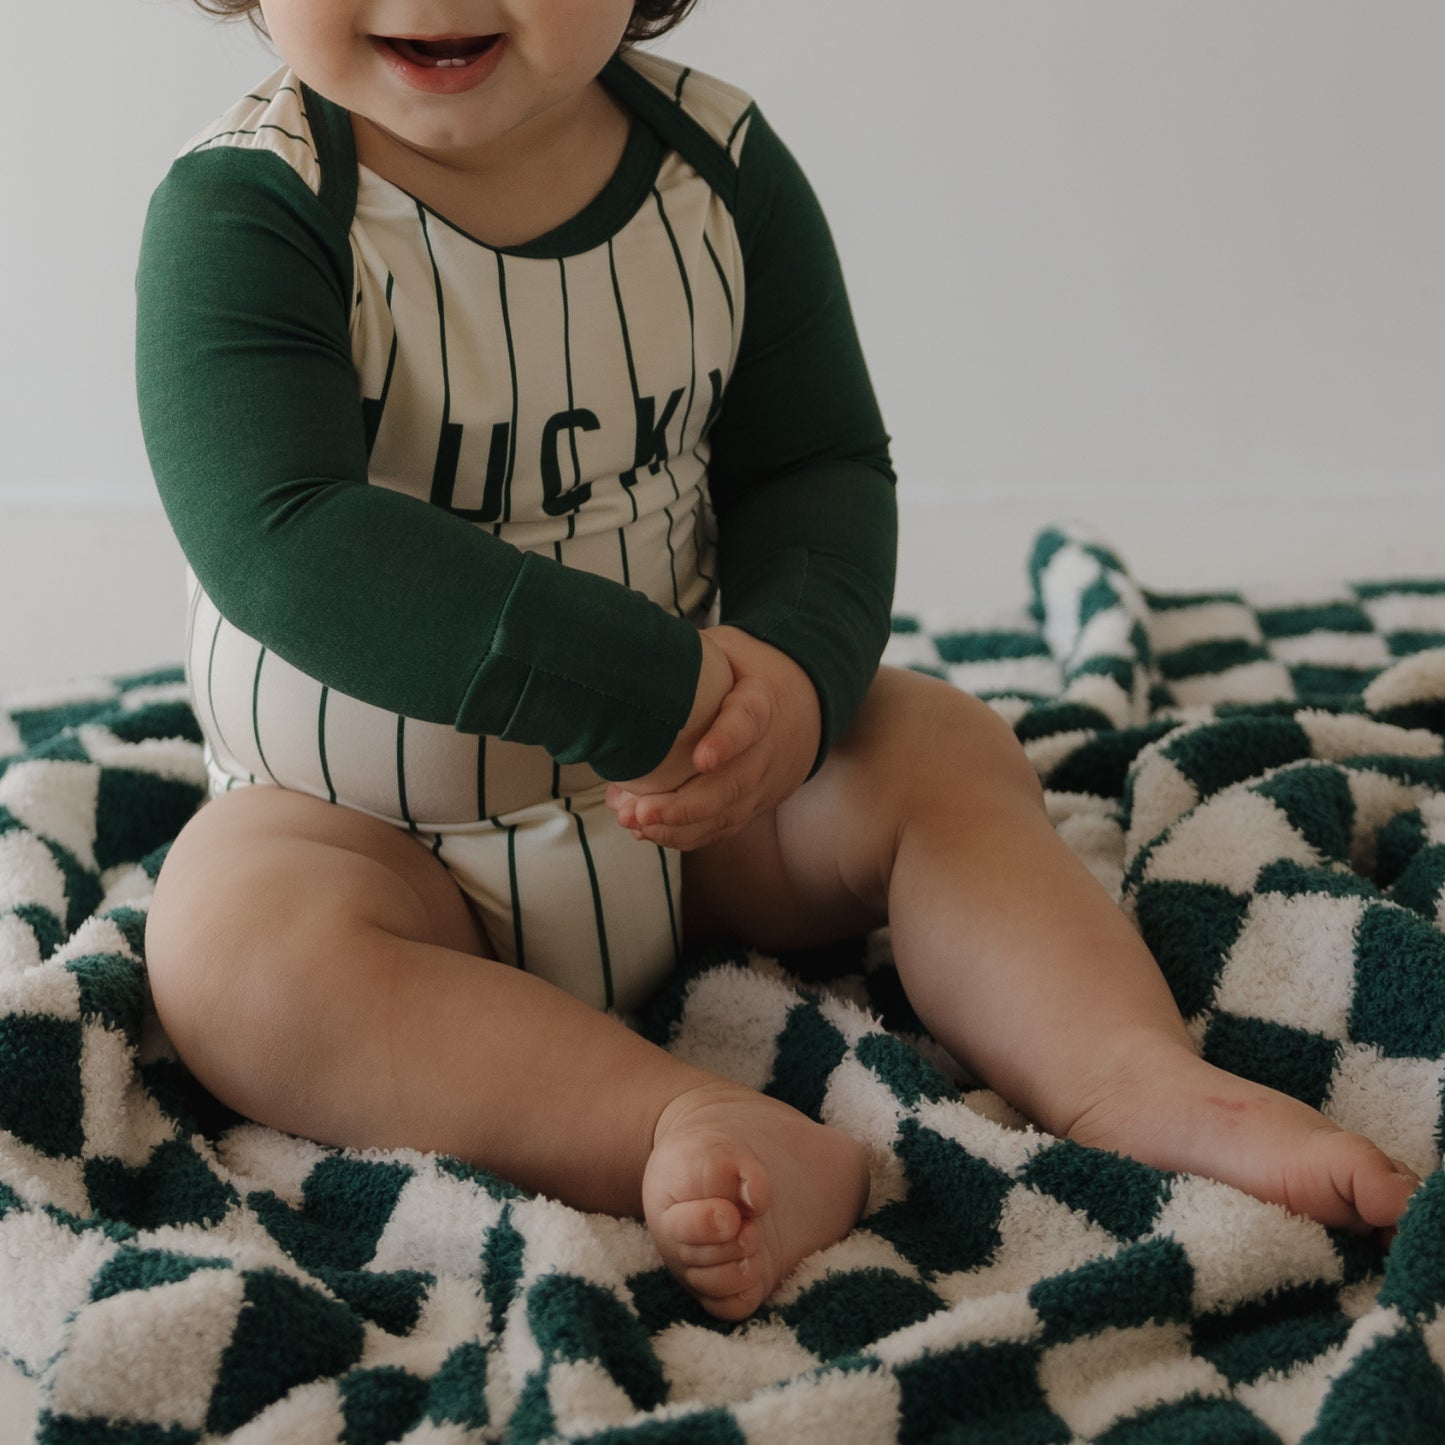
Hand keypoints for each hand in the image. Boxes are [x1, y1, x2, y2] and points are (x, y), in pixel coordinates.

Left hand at [607, 625, 821, 850]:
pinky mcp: (752, 804)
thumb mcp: (727, 649)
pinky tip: (648, 832)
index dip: (727, 741)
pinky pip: (721, 827)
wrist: (804, 704)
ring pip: (726, 814)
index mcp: (762, 700)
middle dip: (686, 805)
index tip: (702, 758)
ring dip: (677, 826)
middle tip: (642, 811)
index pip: (748, 721)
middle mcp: (767, 749)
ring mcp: (762, 782)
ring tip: (633, 823)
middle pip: (733, 784)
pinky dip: (684, 835)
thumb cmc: (748, 673)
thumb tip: (629, 659)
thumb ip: (688, 657)